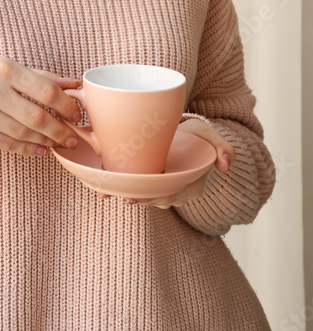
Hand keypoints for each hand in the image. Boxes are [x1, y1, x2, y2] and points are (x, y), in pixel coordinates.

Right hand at [0, 56, 82, 162]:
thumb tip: (74, 83)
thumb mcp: (3, 65)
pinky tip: (41, 150)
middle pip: (37, 116)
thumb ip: (39, 76)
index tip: (77, 114)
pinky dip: (28, 149)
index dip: (67, 106)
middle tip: (74, 137)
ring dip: (47, 141)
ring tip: (60, 143)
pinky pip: (8, 145)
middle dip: (61, 130)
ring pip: (24, 133)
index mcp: (4, 68)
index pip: (46, 90)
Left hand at [114, 118, 235, 208]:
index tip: (139, 197)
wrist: (190, 132)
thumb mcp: (214, 137)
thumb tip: (226, 164)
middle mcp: (174, 189)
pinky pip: (135, 186)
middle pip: (154, 198)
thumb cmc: (200, 136)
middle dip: (136, 197)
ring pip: (143, 194)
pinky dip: (120, 186)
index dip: (156, 198)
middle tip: (118, 193)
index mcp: (190, 185)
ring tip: (108, 190)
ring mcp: (161, 185)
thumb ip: (224, 148)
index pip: (172, 196)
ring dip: (125, 193)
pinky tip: (104, 185)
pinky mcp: (150, 178)